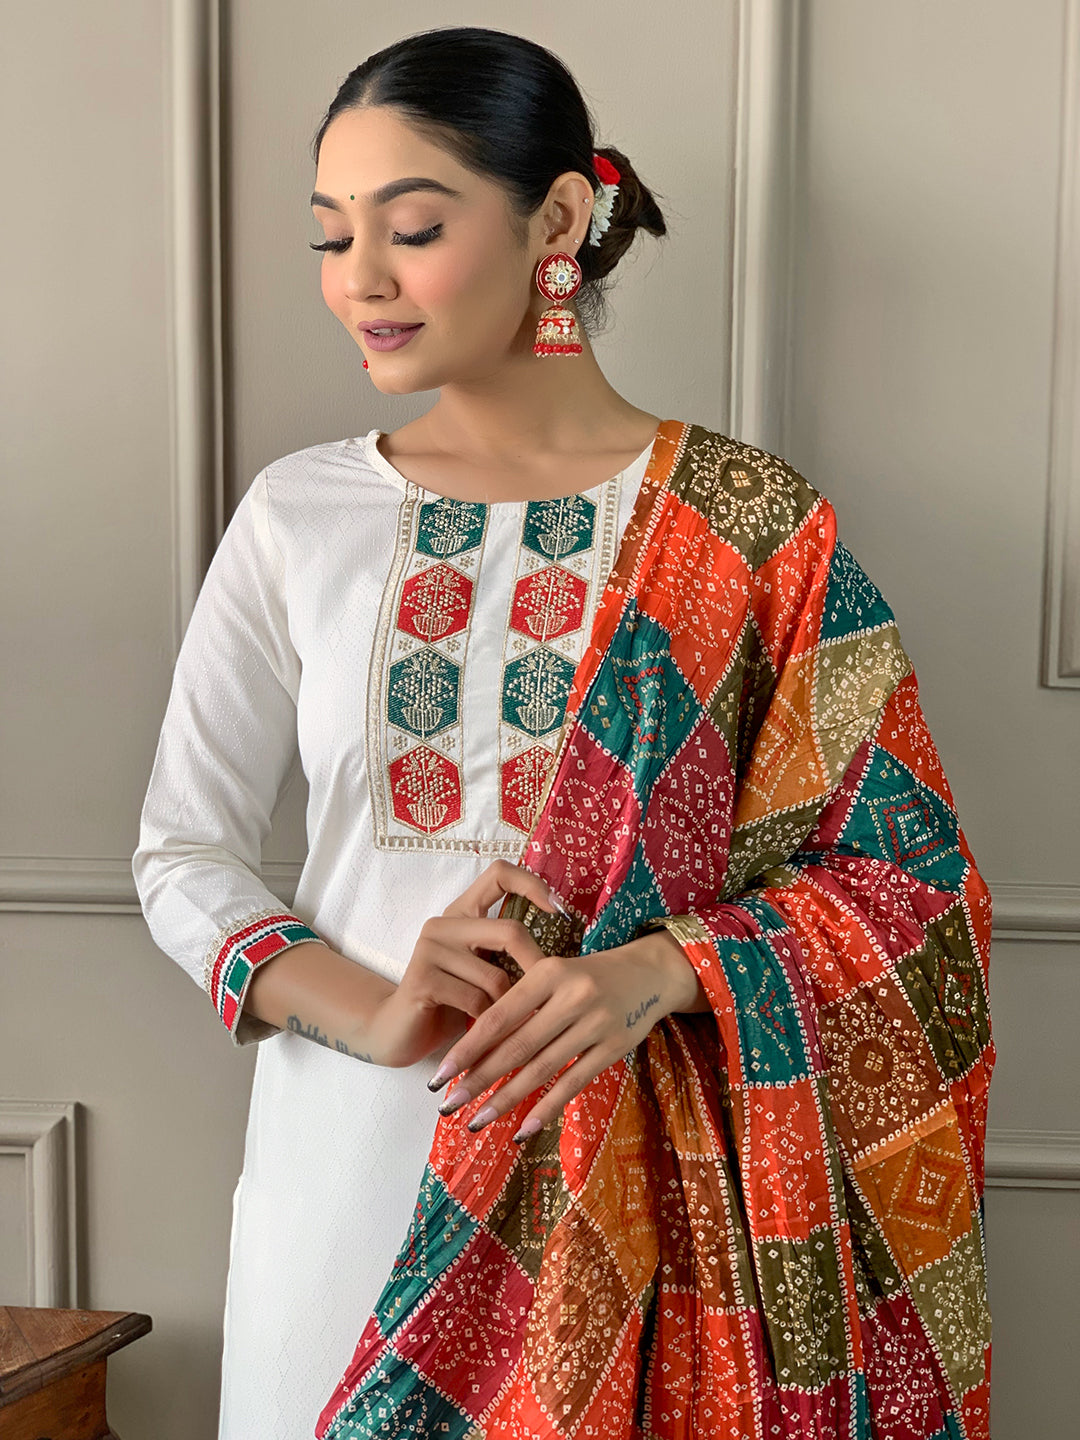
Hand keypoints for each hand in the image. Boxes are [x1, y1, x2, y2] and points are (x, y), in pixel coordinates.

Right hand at [367, 860, 559, 1069]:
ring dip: (505, 1005)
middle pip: (509, 931)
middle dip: (534, 968)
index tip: (556, 908)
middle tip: (544, 994)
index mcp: (461, 912)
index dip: (531, 884)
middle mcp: (443, 924)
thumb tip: (560, 955)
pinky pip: (476, 1000)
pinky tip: (477, 1028)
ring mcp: (429, 949)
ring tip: (498, 1019)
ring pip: (495, 976)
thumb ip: (507, 953)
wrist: (398, 1032)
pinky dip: (486, 1020)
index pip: (498, 873)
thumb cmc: (451, 1001)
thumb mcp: (482, 969)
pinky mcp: (422, 979)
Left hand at [425, 921, 704, 1142]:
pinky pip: (574, 1083)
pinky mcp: (614, 1048)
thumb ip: (520, 1005)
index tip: (439, 1073)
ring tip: (476, 1121)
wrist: (648, 973)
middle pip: (517, 1047)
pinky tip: (522, 1129)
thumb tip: (473, 1050)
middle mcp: (572, 997)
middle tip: (447, 1104)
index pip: (499, 1016)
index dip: (467, 1048)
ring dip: (506, 1099)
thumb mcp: (552, 975)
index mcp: (548, 973)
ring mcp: (596, 1023)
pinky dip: (546, 1108)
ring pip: (542, 1069)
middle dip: (479, 1079)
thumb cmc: (586, 976)